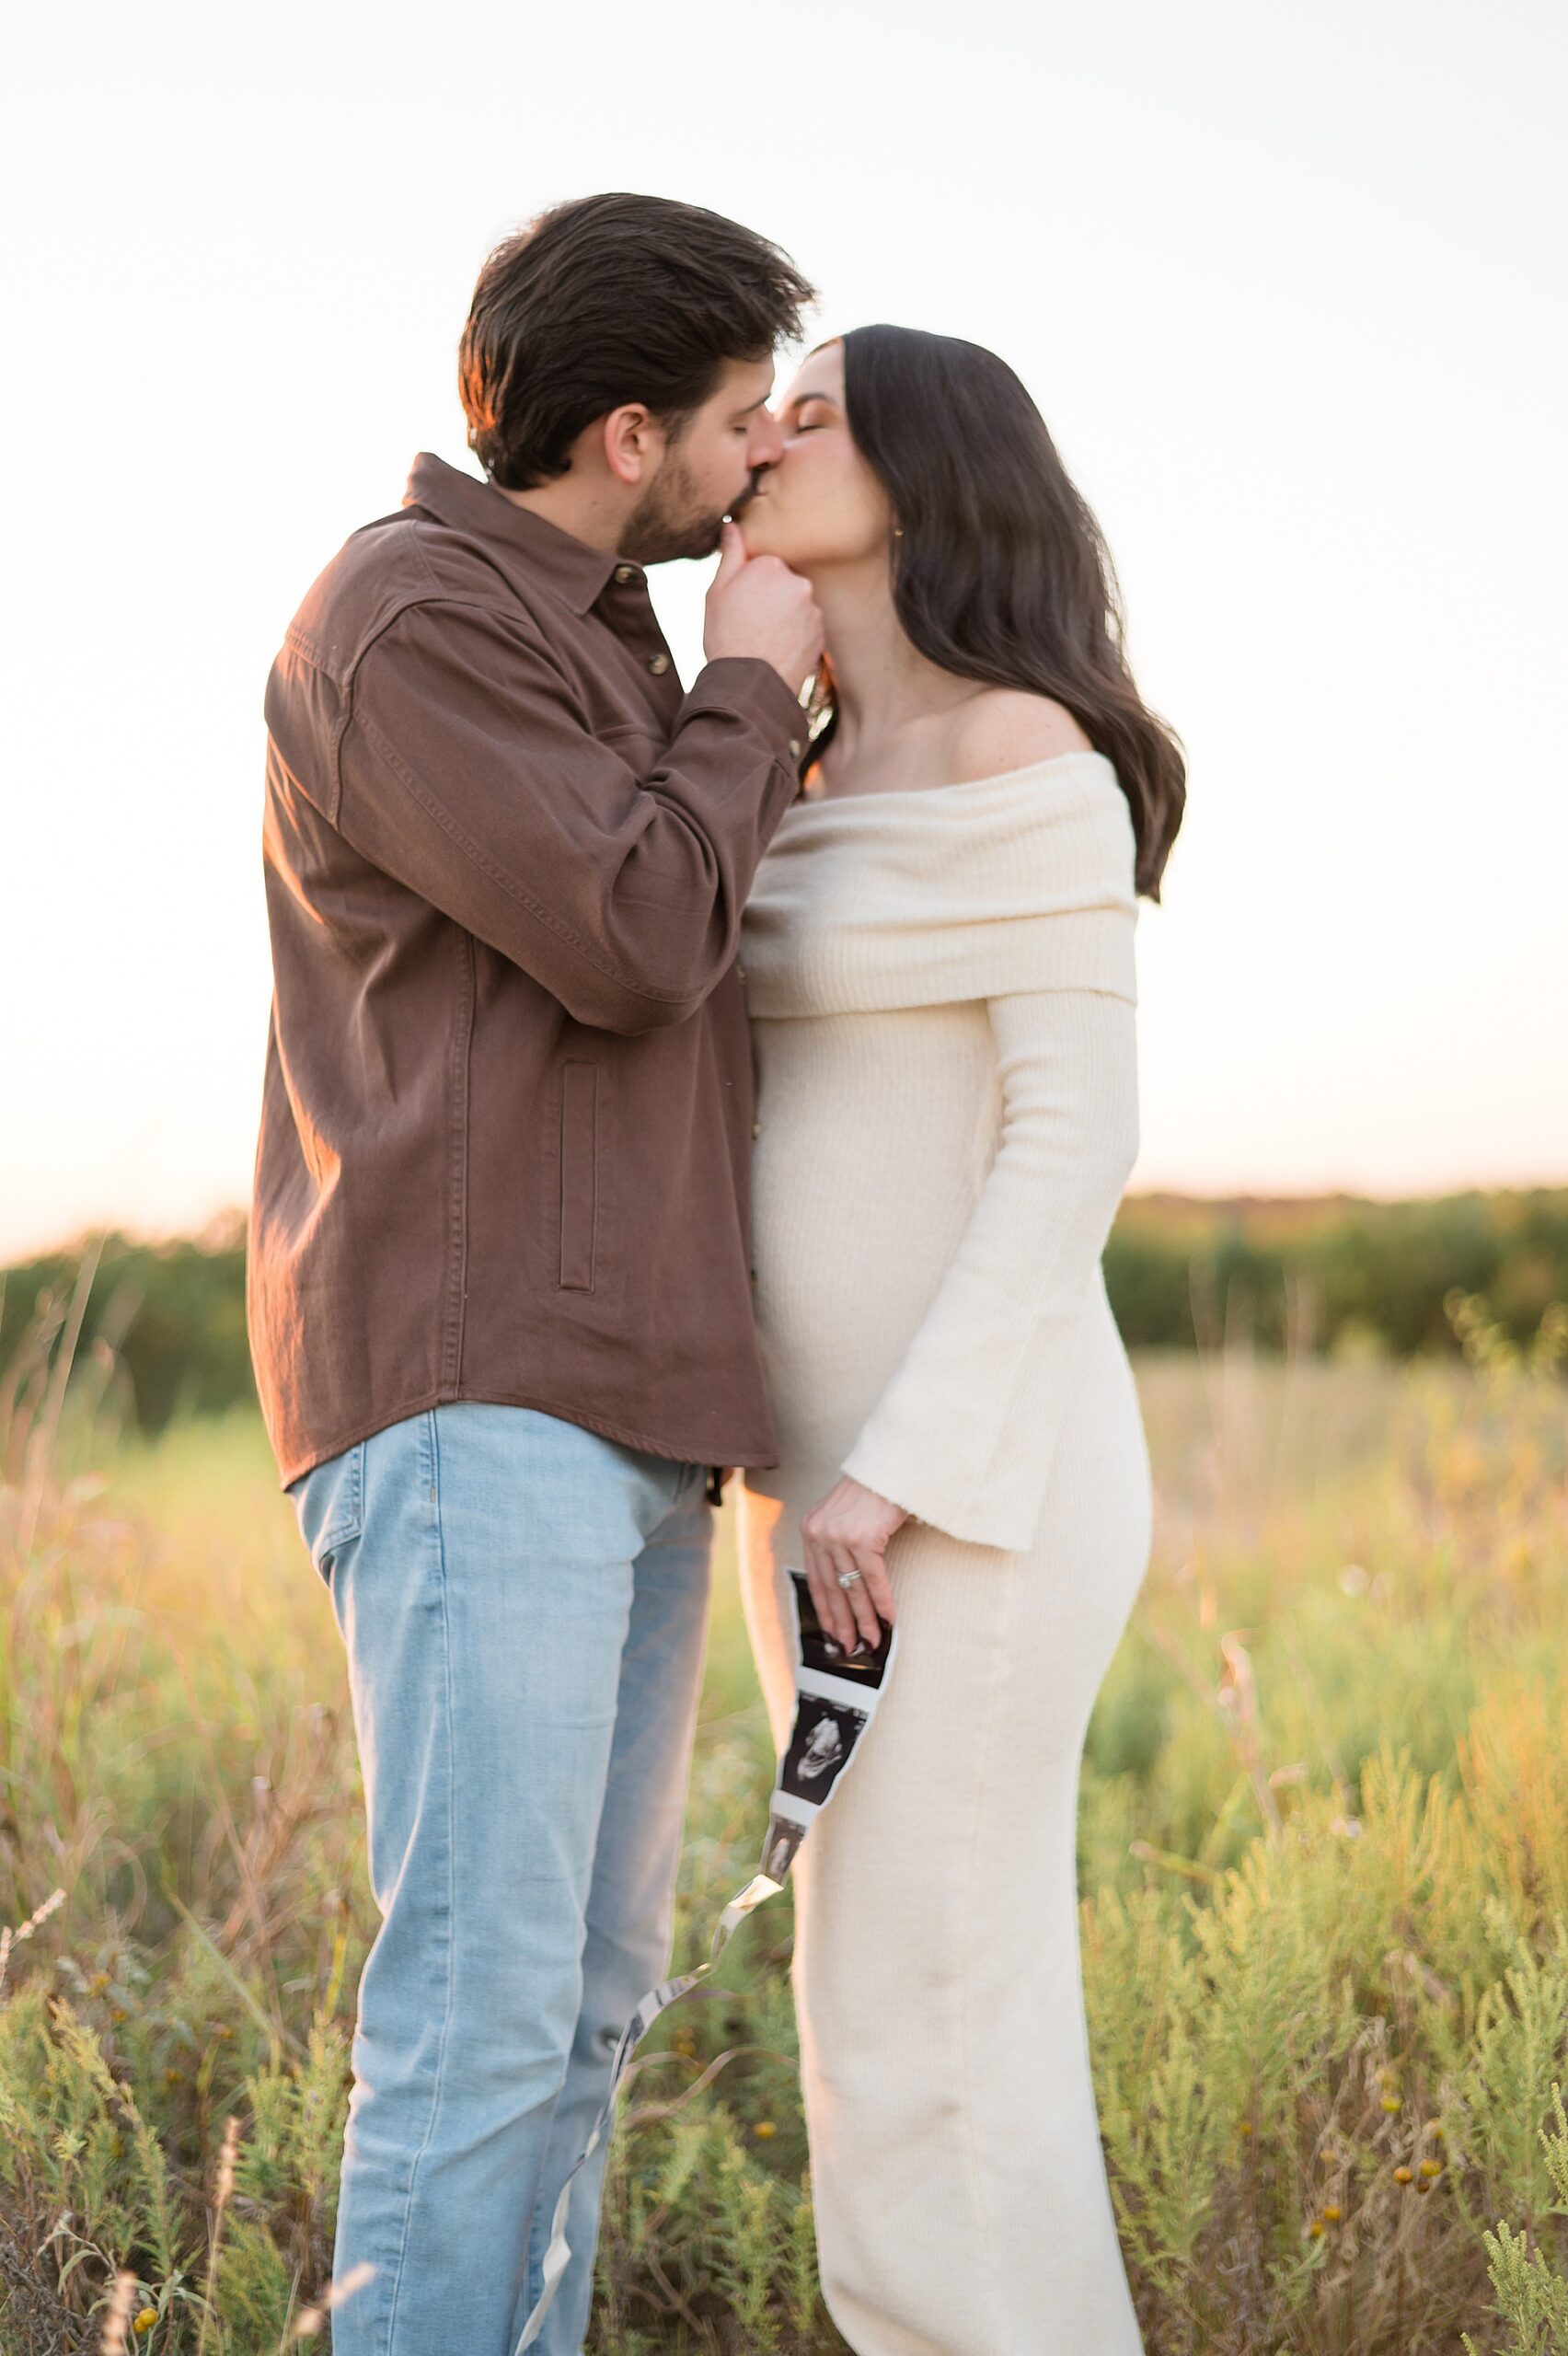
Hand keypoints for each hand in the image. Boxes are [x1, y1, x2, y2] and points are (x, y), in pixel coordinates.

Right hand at [704, 520, 823, 693]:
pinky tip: (778, 649)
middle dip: (770, 597)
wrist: (749, 684)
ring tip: (764, 639)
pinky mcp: (821, 632)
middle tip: (750, 623)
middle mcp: (798, 581)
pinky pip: (806, 626)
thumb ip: (730, 555)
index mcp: (770, 565)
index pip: (763, 565)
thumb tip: (732, 524)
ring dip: (784, 616)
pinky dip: (795, 634)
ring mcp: (813, 608)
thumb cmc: (725, 636)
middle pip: (782, 583)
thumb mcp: (716, 592)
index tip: (739, 603)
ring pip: (796, 605)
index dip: (749, 584)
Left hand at [801, 1476, 906, 1653]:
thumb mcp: (845, 1518)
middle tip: (850, 1647)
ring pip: (853, 1589)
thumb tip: (850, 1589)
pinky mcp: (862, 1537)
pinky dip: (882, 1602)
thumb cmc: (873, 1492)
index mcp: (811, 1530)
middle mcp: (819, 1533)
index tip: (833, 1634)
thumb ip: (839, 1546)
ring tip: (871, 1641)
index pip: (816, 1580)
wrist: (891, 1466)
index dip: (825, 1611)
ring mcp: (839, 1535)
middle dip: (843, 1623)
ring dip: (864, 1619)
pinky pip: (873, 1579)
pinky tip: (888, 1619)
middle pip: (832, 1589)